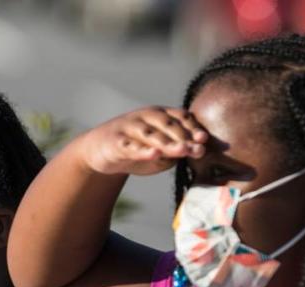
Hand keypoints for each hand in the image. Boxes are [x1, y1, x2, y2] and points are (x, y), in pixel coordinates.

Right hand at [78, 106, 207, 175]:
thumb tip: (197, 151)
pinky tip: (154, 154)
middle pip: (168, 125)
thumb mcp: (159, 151)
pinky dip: (143, 150)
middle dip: (185, 137)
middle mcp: (145, 117)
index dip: (193, 127)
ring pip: (152, 135)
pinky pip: (131, 146)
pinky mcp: (117, 142)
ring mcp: (130, 128)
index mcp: (159, 115)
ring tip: (183, 150)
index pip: (180, 117)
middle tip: (199, 149)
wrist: (99, 150)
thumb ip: (176, 151)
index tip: (205, 139)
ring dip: (169, 143)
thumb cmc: (136, 149)